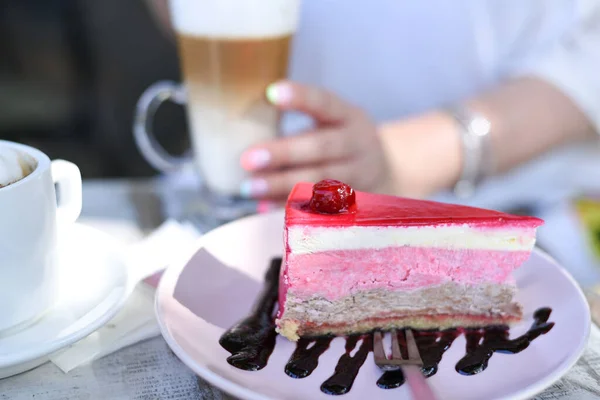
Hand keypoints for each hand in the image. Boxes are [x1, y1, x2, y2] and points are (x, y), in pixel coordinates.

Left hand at [239, 81, 390, 201]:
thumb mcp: (334, 123)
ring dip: (282, 185)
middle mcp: (357, 144)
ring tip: (250, 188)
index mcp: (348, 116)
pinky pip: (320, 205)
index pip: (325, 103)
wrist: (386, 171)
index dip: (301, 98)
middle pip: (321, 147)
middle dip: (283, 153)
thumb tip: (246, 137)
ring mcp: (358, 175)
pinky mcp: (353, 200)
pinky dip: (290, 206)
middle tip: (247, 159)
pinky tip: (264, 206)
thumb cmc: (342, 141)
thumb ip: (300, 128)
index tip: (272, 93)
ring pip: (321, 181)